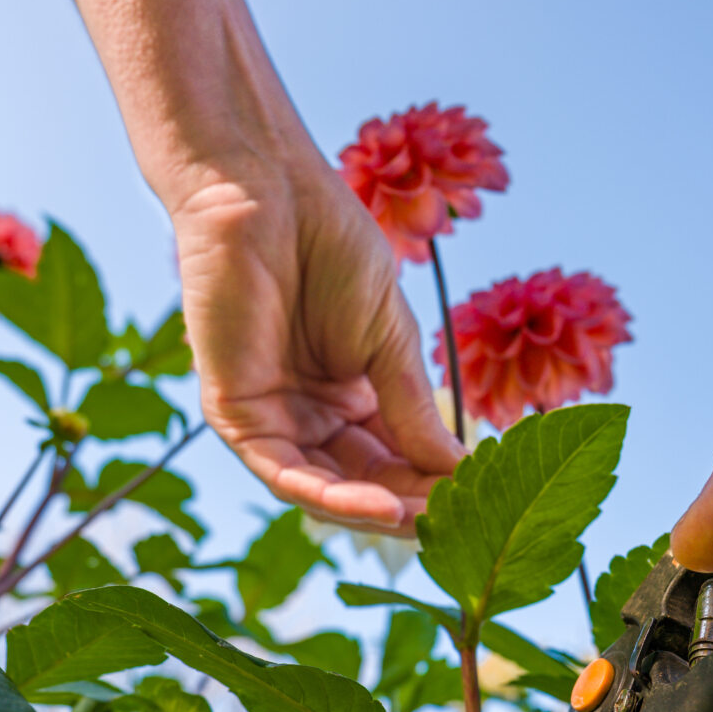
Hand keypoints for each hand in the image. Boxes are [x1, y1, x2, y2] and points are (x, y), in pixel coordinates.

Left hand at [172, 157, 462, 533]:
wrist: (270, 191)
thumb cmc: (329, 244)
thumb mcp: (392, 338)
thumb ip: (414, 409)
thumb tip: (458, 473)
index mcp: (348, 395)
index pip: (392, 460)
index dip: (432, 484)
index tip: (479, 499)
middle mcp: (307, 414)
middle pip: (359, 484)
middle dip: (408, 505)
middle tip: (459, 521)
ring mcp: (270, 416)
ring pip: (321, 491)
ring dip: (374, 513)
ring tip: (425, 521)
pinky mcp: (234, 413)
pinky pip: (282, 474)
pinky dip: (331, 498)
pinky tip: (383, 506)